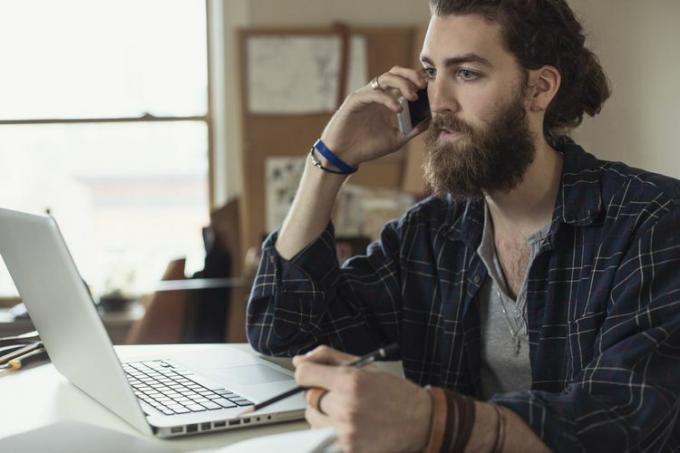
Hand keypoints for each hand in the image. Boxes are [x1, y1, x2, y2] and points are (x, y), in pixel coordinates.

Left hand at [293, 345, 431, 452]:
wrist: (421, 422)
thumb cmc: (396, 393)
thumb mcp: (366, 366)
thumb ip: (330, 358)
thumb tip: (301, 360)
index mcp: (350, 382)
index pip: (304, 375)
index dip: (306, 372)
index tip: (311, 375)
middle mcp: (346, 407)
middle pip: (308, 399)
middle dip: (320, 394)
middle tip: (340, 395)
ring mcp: (346, 432)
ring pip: (313, 420)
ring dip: (324, 415)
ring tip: (347, 412)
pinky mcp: (349, 450)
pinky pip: (324, 438)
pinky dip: (332, 432)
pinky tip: (352, 426)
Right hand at [319, 66, 428, 166]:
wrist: (344, 156)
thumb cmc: (366, 147)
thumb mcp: (396, 139)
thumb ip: (412, 129)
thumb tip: (429, 119)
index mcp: (386, 101)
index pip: (403, 81)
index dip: (417, 80)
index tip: (430, 88)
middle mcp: (376, 95)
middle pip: (395, 73)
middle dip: (411, 75)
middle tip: (423, 85)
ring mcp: (365, 96)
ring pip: (385, 78)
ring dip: (402, 84)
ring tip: (412, 96)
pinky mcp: (355, 100)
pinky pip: (374, 93)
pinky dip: (388, 99)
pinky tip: (397, 109)